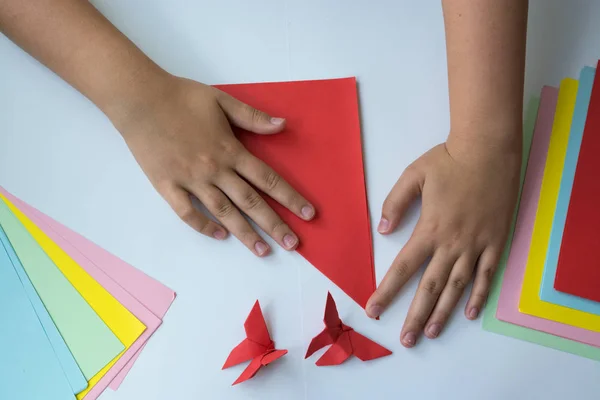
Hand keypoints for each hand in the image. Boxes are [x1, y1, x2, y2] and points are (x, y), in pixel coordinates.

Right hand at [116, 75, 314, 256]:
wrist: (140, 99)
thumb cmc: (181, 97)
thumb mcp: (222, 100)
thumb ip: (253, 117)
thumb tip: (283, 125)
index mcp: (230, 149)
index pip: (267, 179)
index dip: (290, 198)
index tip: (308, 215)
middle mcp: (214, 169)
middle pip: (250, 202)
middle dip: (274, 224)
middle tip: (293, 244)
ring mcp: (190, 180)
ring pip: (223, 212)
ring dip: (244, 233)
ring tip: (263, 251)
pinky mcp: (167, 186)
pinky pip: (187, 212)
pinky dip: (203, 226)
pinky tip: (219, 235)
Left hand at [365, 140, 520, 346]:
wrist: (489, 149)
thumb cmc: (449, 160)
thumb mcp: (414, 176)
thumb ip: (396, 203)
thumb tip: (383, 229)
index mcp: (430, 229)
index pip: (403, 268)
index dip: (387, 291)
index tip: (374, 309)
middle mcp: (452, 244)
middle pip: (429, 287)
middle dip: (415, 315)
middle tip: (406, 340)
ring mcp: (476, 245)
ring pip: (456, 287)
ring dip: (443, 312)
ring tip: (431, 333)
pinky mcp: (495, 242)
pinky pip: (486, 275)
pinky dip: (477, 295)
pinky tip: (467, 312)